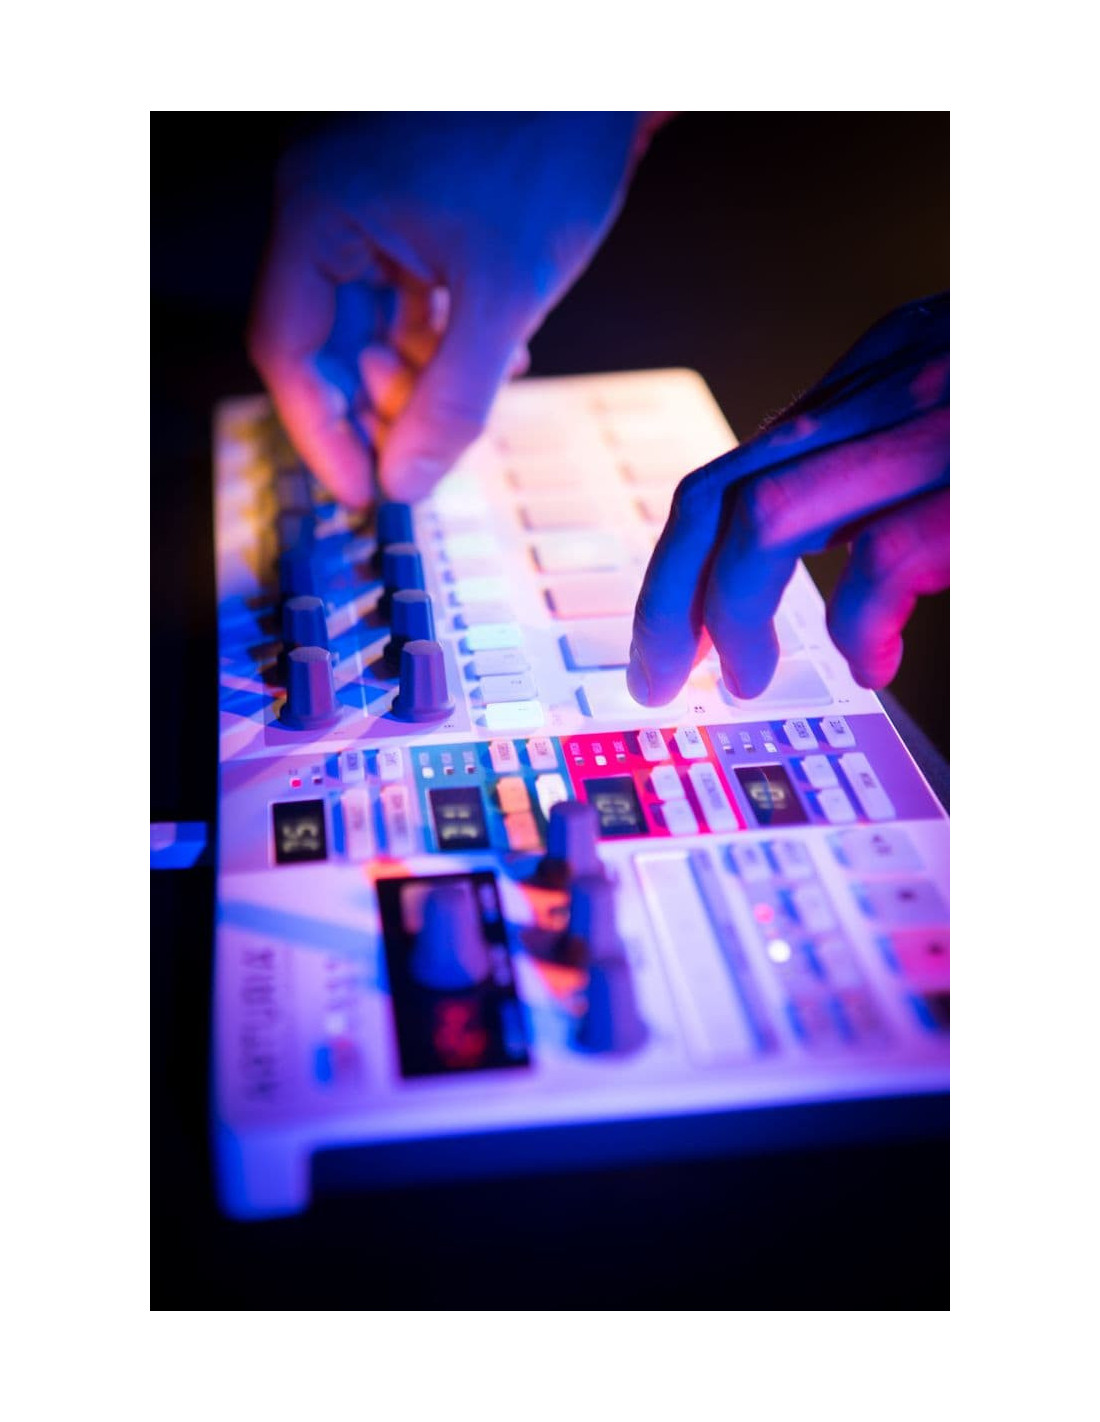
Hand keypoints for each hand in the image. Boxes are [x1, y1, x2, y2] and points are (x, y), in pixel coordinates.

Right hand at [248, 112, 649, 507]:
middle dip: (384, 406)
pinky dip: (443, 339)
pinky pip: (403, 297)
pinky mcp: (405, 209)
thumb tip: (406, 480)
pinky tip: (498, 353)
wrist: (606, 81)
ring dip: (422, 377)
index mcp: (321, 207)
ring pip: (371, 326)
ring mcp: (365, 203)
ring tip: (483, 388)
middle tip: (427, 456)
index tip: (364, 490)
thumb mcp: (505, 296)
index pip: (288, 347)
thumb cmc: (554, 149)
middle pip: (327, 342)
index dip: (323, 432)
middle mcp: (327, 201)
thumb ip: (453, 401)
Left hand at [626, 294, 949, 703]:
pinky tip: (873, 660)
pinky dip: (860, 628)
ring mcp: (930, 428)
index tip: (667, 631)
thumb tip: (831, 541)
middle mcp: (887, 386)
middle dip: (667, 598)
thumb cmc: (1047, 407)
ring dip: (733, 615)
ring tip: (743, 678)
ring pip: (766, 521)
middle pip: (718, 493)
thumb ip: (883, 448)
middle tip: (658, 673)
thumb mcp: (961, 400)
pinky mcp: (978, 482)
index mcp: (875, 369)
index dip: (676, 563)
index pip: (731, 468)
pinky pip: (878, 561)